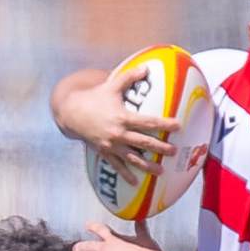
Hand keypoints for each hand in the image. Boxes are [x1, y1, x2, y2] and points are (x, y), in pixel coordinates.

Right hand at [56, 65, 179, 183]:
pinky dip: (126, 174)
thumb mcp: (111, 85)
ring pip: (133, 158)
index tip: (178, 126)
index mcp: (123, 117)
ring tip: (161, 171)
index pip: (149, 122)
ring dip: (148, 166)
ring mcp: (111, 145)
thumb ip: (129, 77)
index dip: (165, 124)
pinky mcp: (104, 152)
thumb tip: (146, 68)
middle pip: (144, 143)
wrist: (71, 113)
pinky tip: (135, 182)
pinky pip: (117, 166)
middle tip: (174, 152)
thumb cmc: (93, 98)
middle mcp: (118, 134)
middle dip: (161, 148)